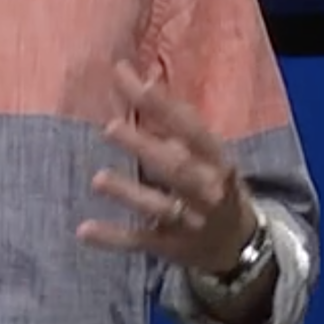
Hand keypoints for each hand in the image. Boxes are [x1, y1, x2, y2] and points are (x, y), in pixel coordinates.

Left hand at [78, 60, 258, 274]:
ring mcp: (189, 221)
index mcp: (216, 160)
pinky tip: (84, 230)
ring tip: (99, 179)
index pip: (191, 129)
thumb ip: (170, 122)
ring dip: (129, 193)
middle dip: (144, 148)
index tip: (136, 83)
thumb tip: (132, 77)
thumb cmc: (214, 183)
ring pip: (159, 206)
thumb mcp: (205, 154)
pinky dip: (113, 238)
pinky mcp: (169, 246)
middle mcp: (207, 190)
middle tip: (111, 127)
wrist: (238, 244)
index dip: (164, 106)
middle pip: (176, 168)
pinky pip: (140, 241)